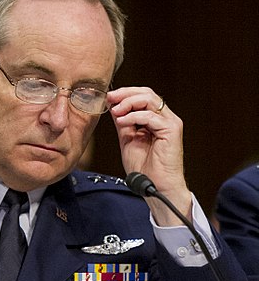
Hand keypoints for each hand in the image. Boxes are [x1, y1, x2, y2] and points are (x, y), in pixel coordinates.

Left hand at [107, 87, 191, 224]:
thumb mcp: (128, 140)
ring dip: (128, 102)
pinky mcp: (172, 130)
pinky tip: (122, 121)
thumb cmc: (145, 169)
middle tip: (110, 97)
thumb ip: (123, 123)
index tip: (108, 97)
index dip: (125, 93)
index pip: (143, 96)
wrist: (155, 188)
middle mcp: (166, 118)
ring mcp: (170, 123)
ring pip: (150, 100)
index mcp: (156, 119)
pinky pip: (150, 116)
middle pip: (147, 93)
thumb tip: (113, 106)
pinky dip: (133, 116)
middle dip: (126, 93)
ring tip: (115, 110)